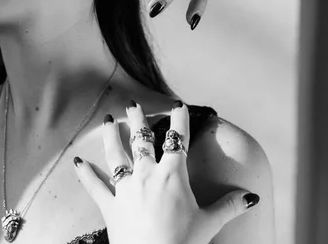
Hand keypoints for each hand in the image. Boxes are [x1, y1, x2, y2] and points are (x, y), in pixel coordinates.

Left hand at [74, 101, 258, 243]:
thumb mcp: (208, 224)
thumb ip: (229, 206)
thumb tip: (250, 197)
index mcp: (173, 175)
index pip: (177, 139)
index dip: (179, 119)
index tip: (179, 104)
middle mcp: (147, 175)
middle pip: (141, 139)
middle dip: (138, 119)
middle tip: (133, 104)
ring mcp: (126, 189)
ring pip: (116, 154)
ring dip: (110, 135)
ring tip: (107, 120)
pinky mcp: (110, 206)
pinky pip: (95, 186)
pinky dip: (85, 174)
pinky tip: (76, 161)